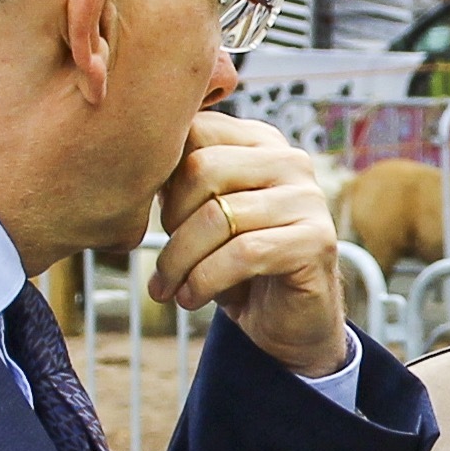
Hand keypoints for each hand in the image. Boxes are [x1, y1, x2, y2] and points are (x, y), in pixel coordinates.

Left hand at [150, 113, 348, 376]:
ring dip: (180, 261)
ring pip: (218, 216)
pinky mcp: (316, 241)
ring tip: (168, 288)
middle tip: (165, 260)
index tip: (158, 217)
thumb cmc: (240, 266)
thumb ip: (181, 183)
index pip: (195, 130)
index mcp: (260, 142)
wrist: (291, 320)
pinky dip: (204, 280)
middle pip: (202, 168)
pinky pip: (244, 253)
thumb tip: (133, 167)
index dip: (162, 174)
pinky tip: (191, 298)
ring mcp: (308, 199)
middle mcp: (290, 160)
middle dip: (170, 220)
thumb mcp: (204, 215)